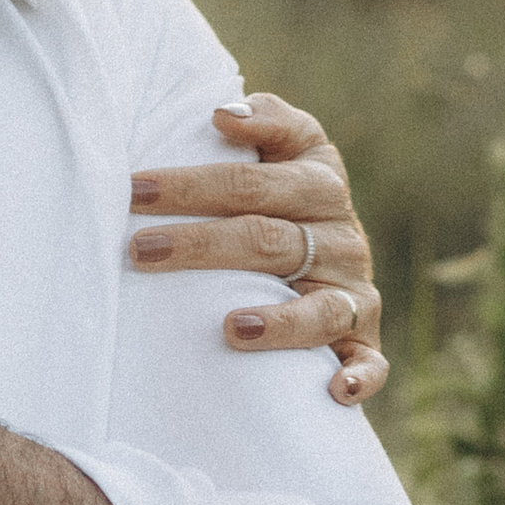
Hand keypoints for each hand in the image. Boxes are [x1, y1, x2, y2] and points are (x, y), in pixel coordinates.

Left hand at [128, 93, 386, 403]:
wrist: (334, 239)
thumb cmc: (283, 189)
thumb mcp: (284, 143)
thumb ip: (263, 121)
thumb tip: (223, 114)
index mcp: (319, 180)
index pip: (250, 182)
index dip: (192, 184)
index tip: (135, 190)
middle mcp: (342, 235)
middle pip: (268, 240)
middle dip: (199, 245)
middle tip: (140, 252)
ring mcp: (354, 289)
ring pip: (319, 307)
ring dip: (278, 323)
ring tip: (231, 330)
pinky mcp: (365, 338)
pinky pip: (369, 361)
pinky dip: (358, 377)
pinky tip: (333, 391)